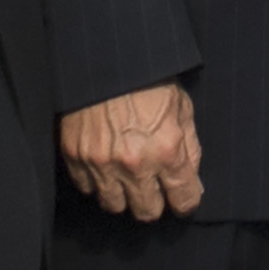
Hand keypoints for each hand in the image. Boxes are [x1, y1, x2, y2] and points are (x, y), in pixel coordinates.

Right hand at [61, 82, 202, 220]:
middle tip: (153, 188)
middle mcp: (135, 163)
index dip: (186, 201)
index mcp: (168, 150)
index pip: (184, 200)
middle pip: (147, 212)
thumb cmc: (149, 79)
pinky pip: (87, 188)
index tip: (183, 199)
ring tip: (126, 177)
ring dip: (122, 195)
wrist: (107, 58)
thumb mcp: (182, 107)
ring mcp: (102, 163)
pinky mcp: (76, 156)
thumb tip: (192, 179)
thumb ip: (189, 147)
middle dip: (154, 202)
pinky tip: (105, 164)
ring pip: (114, 205)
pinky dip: (96, 180)